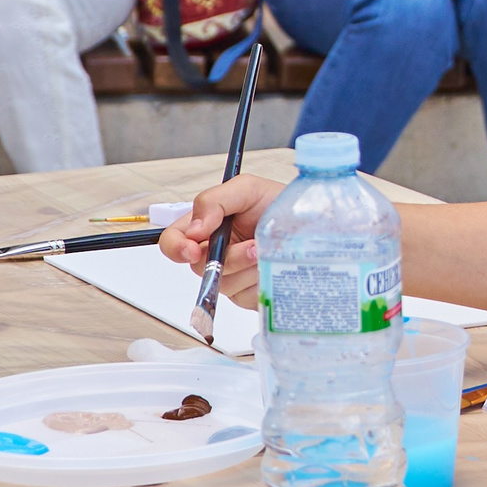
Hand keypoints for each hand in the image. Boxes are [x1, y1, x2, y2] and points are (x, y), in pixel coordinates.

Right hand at [160, 174, 284, 307]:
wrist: (313, 224)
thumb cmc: (278, 205)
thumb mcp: (248, 189)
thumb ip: (214, 201)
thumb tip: (194, 229)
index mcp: (206, 226)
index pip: (173, 242)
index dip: (176, 248)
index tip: (192, 249)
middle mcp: (213, 252)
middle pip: (198, 266)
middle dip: (229, 258)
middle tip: (254, 246)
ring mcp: (229, 275)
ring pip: (223, 283)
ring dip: (248, 267)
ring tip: (268, 250)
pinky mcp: (246, 293)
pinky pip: (243, 296)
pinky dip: (259, 281)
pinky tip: (270, 266)